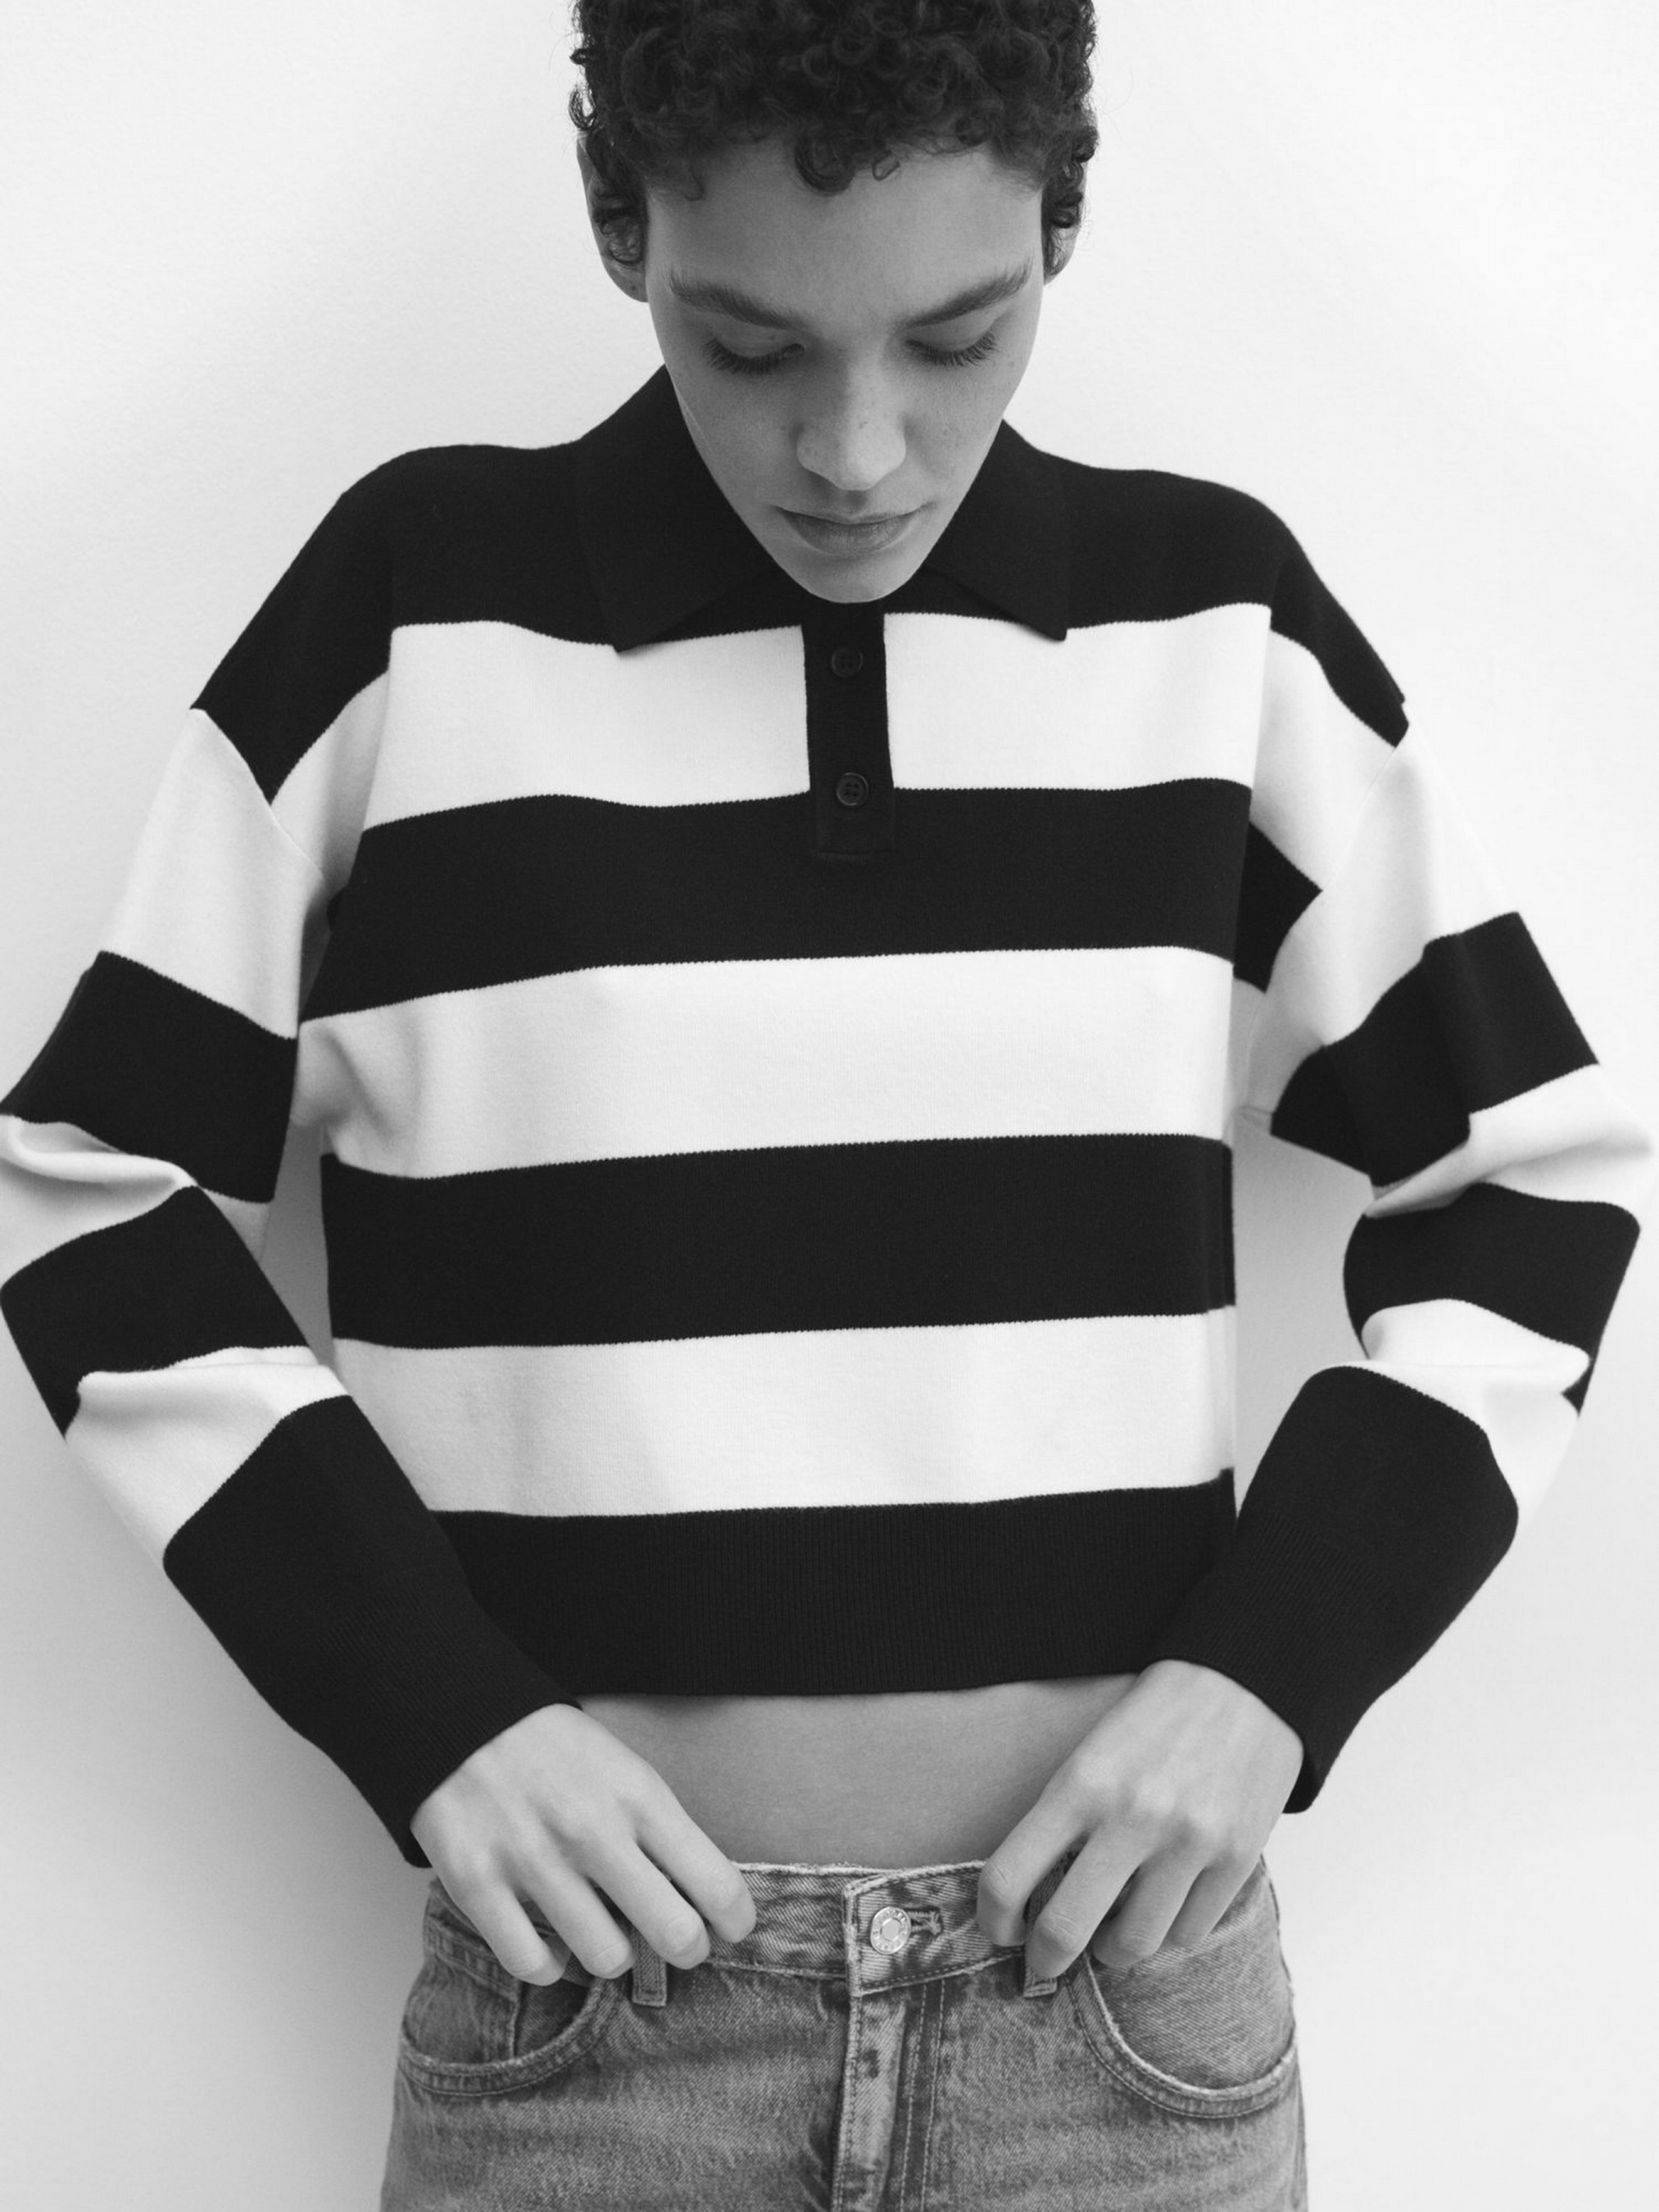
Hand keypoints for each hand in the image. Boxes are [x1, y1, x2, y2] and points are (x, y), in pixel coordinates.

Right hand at [409, 1703, 757, 1985]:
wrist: (459, 1718)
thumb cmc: (556, 1752)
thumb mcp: (626, 1769)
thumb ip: (663, 1832)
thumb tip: (705, 1904)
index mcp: (637, 1795)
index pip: (716, 1882)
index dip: (736, 1920)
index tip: (731, 1927)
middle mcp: (590, 1830)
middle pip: (674, 1934)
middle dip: (688, 1949)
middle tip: (678, 1942)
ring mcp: (533, 1861)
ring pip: (606, 1959)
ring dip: (614, 1954)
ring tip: (607, 1931)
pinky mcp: (478, 1886)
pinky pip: (534, 1966)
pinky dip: (551, 1966)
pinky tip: (555, 1945)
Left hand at [975, 1660, 1302, 1980]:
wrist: (1241, 1685)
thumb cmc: (1153, 1722)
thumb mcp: (1089, 1754)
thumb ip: (1061, 1822)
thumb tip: (1033, 1903)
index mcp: (1081, 1783)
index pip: (1008, 1876)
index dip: (993, 1919)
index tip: (1001, 1928)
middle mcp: (1133, 1816)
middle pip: (1064, 1929)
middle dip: (1046, 1959)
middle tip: (1044, 1962)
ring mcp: (1189, 1842)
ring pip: (1132, 1944)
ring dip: (1113, 1948)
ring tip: (1111, 1928)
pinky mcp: (1237, 1859)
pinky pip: (1187, 1934)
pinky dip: (1168, 1930)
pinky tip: (1164, 1903)